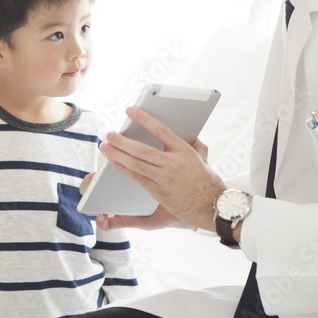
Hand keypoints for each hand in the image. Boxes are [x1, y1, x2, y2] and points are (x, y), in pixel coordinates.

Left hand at [99, 106, 225, 231]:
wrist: (212, 207)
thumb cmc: (208, 183)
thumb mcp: (204, 159)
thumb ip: (195, 145)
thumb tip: (189, 132)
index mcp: (184, 151)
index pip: (160, 130)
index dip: (144, 119)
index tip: (130, 110)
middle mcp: (173, 163)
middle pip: (142, 149)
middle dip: (122, 140)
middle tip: (109, 133)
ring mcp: (165, 178)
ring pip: (135, 163)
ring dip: (117, 153)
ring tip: (105, 146)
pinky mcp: (159, 191)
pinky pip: (136, 177)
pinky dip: (122, 167)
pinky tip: (113, 161)